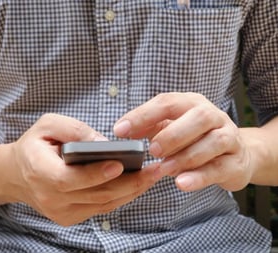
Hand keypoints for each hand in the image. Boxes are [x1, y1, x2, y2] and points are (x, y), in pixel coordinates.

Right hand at [10, 113, 160, 225]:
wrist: (18, 174)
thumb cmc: (34, 145)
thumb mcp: (47, 125)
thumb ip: (74, 130)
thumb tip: (104, 143)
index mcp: (39, 171)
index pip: (68, 179)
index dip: (94, 174)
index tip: (119, 164)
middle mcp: (49, 197)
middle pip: (93, 195)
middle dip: (127, 184)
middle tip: (153, 170)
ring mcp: (60, 212)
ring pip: (102, 204)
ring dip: (130, 191)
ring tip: (152, 175)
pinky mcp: (69, 217)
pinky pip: (100, 208)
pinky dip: (120, 196)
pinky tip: (137, 184)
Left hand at [113, 92, 255, 191]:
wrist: (235, 156)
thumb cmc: (193, 139)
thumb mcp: (169, 128)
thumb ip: (148, 127)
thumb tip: (123, 130)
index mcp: (191, 103)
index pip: (167, 103)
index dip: (142, 115)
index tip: (120, 130)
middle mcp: (213, 116)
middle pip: (198, 117)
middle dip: (172, 134)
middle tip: (152, 151)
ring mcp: (229, 138)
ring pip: (213, 142)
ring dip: (186, 156)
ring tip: (164, 169)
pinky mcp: (236, 162)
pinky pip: (220, 168)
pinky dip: (200, 176)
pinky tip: (182, 183)